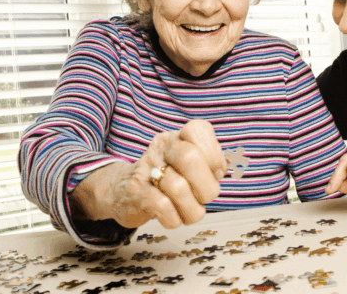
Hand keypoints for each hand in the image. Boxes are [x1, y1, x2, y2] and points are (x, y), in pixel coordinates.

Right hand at [100, 119, 226, 228]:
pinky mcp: (136, 191)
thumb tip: (223, 168)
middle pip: (189, 158)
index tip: (215, 172)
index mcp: (178, 137)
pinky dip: (175, 218)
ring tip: (190, 210)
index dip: (214, 155)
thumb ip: (210, 164)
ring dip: (192, 209)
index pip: (198, 129)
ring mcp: (147, 168)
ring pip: (178, 188)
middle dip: (207, 186)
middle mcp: (162, 148)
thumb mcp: (189, 165)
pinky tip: (174, 216)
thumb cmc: (166, 178)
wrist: (122, 190)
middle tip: (205, 197)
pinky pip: (162, 206)